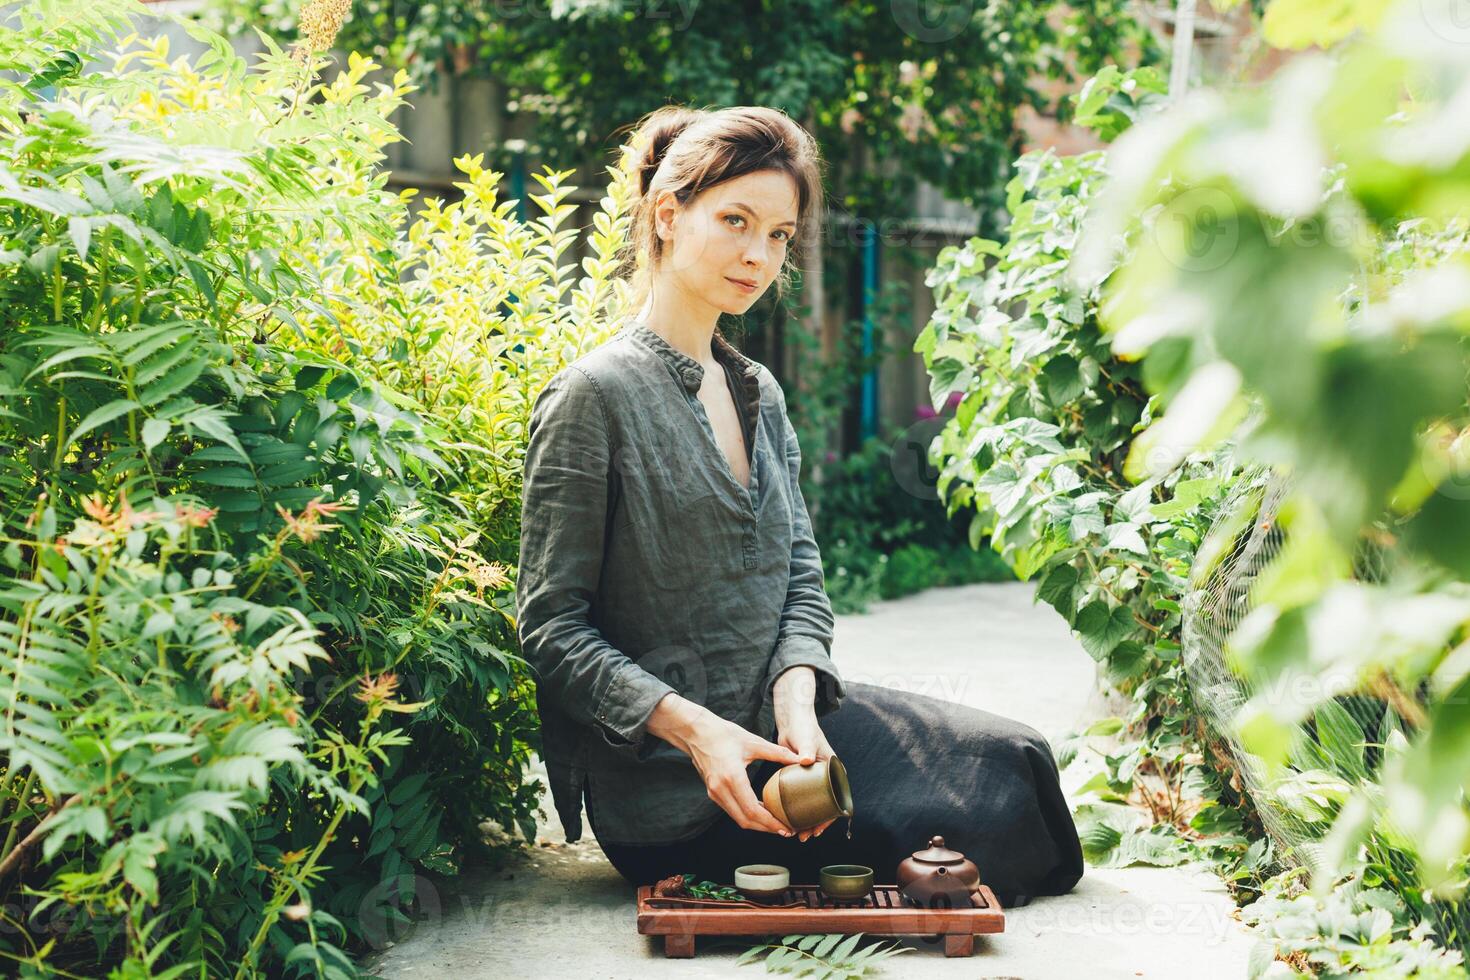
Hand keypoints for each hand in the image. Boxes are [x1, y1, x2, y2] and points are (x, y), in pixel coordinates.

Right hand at [646, 693, 801, 835]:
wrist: (695, 731)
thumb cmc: (724, 734)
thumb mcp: (754, 742)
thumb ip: (778, 753)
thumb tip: (800, 759)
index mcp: (732, 778)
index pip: (753, 810)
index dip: (770, 823)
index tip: (786, 828)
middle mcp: (721, 789)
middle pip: (746, 820)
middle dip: (766, 828)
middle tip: (786, 830)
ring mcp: (714, 792)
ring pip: (738, 818)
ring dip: (757, 824)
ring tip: (777, 823)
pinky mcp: (712, 791)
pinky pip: (732, 810)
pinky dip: (747, 815)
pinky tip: (761, 811)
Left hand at [772, 666, 837, 841]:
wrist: (794, 721)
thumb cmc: (804, 728)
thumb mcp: (808, 740)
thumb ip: (808, 749)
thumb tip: (806, 760)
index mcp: (834, 772)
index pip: (836, 801)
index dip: (828, 818)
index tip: (817, 830)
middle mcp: (826, 778)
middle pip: (824, 807)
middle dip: (816, 824)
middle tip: (803, 836)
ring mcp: (814, 780)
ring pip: (813, 805)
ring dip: (806, 820)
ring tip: (795, 833)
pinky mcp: (803, 780)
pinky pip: (802, 799)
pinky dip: (797, 809)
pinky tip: (787, 819)